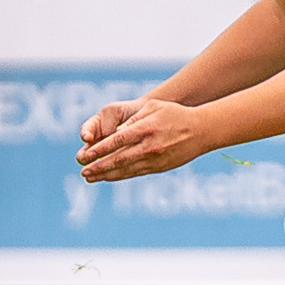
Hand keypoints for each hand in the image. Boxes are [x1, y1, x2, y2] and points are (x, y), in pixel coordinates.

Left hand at [76, 98, 208, 181]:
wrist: (202, 131)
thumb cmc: (176, 115)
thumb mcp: (155, 107)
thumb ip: (134, 119)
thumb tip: (116, 133)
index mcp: (146, 129)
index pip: (117, 142)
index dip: (99, 150)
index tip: (86, 155)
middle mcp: (149, 146)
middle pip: (118, 159)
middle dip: (98, 166)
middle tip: (83, 171)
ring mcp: (155, 159)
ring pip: (125, 169)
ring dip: (106, 175)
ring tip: (90, 177)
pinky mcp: (159, 167)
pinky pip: (135, 173)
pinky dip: (120, 176)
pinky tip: (109, 177)